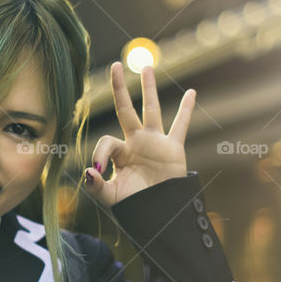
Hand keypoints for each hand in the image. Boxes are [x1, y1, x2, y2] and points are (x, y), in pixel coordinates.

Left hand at [82, 62, 195, 206]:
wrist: (158, 215)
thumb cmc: (133, 207)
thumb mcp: (110, 198)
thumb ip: (96, 186)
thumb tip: (89, 170)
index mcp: (119, 153)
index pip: (107, 141)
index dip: (101, 153)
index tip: (99, 169)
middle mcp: (135, 142)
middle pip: (125, 109)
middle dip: (120, 88)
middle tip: (115, 66)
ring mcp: (155, 143)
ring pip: (152, 110)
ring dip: (149, 89)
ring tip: (147, 68)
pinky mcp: (173, 148)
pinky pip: (181, 125)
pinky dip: (187, 110)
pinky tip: (191, 92)